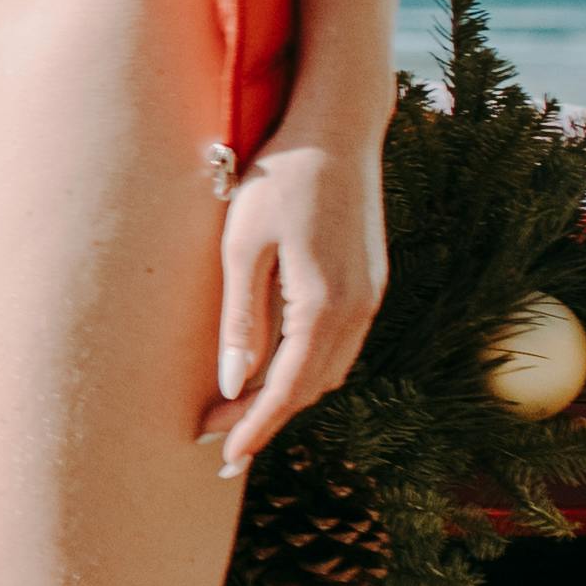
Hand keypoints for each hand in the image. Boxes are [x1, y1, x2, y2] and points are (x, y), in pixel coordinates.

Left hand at [205, 125, 384, 473]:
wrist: (336, 127)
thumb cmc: (280, 177)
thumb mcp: (242, 246)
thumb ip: (240, 318)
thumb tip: (232, 386)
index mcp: (325, 304)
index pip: (286, 388)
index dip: (254, 428)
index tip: (223, 458)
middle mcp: (358, 308)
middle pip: (310, 387)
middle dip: (263, 418)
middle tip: (214, 440)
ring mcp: (370, 296)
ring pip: (329, 369)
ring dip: (286, 395)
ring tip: (236, 412)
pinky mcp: (369, 282)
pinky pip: (339, 344)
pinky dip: (306, 367)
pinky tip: (273, 368)